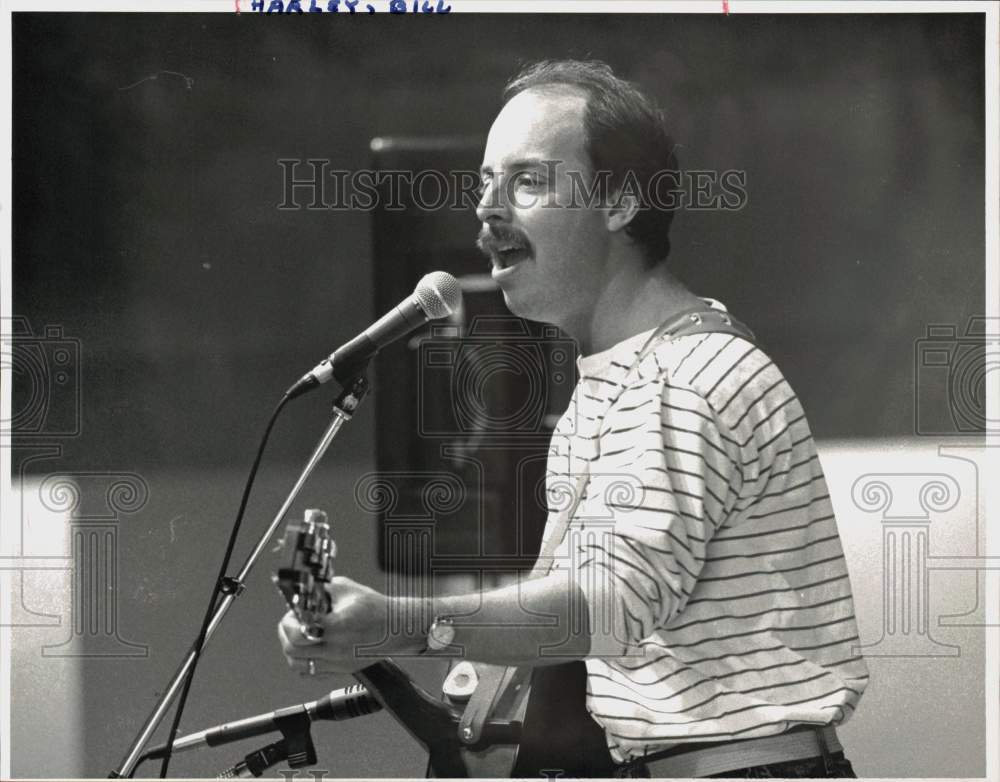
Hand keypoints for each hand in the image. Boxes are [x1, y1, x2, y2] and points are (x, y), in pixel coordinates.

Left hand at [277, 576, 392, 674]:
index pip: (298, 631)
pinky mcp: (340, 670)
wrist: (395, 628)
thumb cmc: (374, 608)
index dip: (289, 620)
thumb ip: (321, 590)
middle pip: (293, 649)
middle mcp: (336, 648)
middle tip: (290, 622)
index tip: (292, 612)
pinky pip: (310, 673)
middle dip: (286, 633)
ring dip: (291, 649)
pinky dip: (303, 662)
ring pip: (298, 665)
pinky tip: (308, 649)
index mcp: (337, 626)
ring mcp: (337, 663)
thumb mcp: (346, 589)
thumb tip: (302, 594)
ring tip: (296, 636)